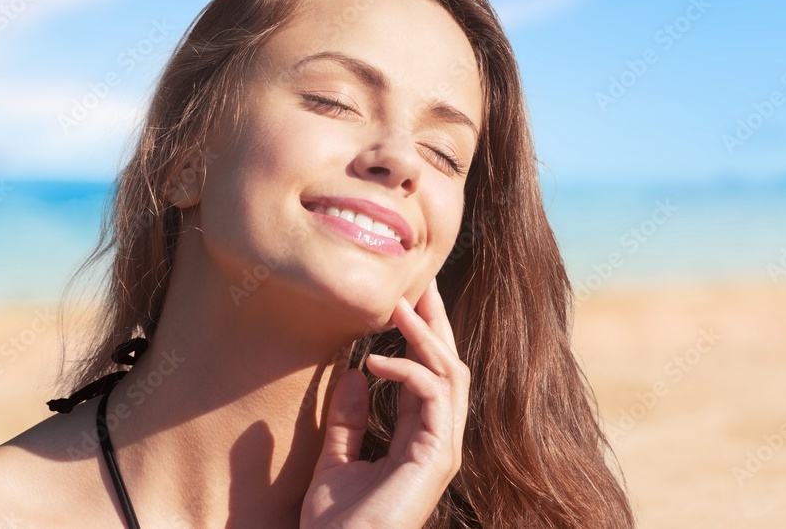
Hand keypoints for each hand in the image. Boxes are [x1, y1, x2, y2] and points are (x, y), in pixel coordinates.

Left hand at [300, 278, 470, 528]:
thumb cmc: (337, 526)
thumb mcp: (335, 461)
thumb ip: (346, 420)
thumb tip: (352, 374)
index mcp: (418, 439)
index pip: (429, 375)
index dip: (418, 337)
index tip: (402, 301)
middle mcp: (437, 440)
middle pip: (448, 365)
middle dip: (435, 323)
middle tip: (419, 283)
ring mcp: (441, 448)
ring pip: (450, 373)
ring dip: (426, 335)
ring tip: (399, 305)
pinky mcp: (437, 456)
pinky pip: (433, 395)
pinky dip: (409, 369)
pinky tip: (375, 358)